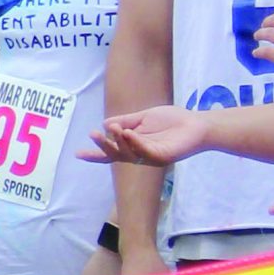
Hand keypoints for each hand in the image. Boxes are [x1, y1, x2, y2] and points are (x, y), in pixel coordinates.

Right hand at [85, 105, 207, 167]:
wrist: (196, 124)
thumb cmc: (172, 120)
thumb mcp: (144, 117)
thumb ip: (126, 121)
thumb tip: (106, 124)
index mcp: (133, 146)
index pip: (111, 152)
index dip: (95, 154)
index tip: (77, 153)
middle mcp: (140, 155)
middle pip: (116, 155)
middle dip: (103, 146)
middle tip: (93, 134)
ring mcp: (150, 157)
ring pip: (128, 154)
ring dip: (119, 141)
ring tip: (114, 128)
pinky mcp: (162, 156)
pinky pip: (144, 151)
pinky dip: (134, 142)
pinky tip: (128, 133)